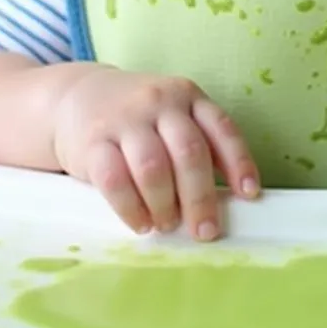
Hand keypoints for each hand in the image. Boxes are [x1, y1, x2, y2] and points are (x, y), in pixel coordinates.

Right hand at [53, 66, 259, 240]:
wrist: (77, 96)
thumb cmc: (139, 117)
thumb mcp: (173, 115)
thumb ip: (198, 143)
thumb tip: (229, 197)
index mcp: (188, 95)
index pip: (222, 128)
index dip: (239, 162)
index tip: (249, 195)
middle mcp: (160, 102)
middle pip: (189, 152)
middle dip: (200, 198)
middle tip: (204, 232)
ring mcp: (125, 119)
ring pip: (153, 168)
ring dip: (165, 205)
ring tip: (167, 224)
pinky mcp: (93, 141)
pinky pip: (115, 181)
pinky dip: (131, 210)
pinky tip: (140, 223)